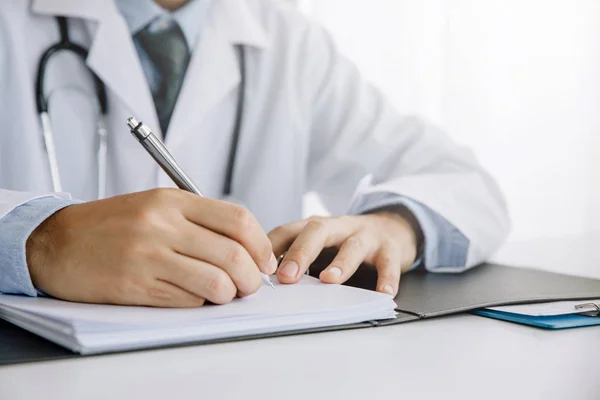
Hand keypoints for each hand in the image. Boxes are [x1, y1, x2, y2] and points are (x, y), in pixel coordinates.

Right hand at [26, 189, 276, 306]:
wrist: (56, 242)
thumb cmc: (111, 225)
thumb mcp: (156, 205)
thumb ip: (199, 220)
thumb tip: (246, 246)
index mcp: (173, 200)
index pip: (238, 220)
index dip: (261, 244)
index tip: (264, 259)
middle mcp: (163, 225)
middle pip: (234, 254)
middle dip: (252, 277)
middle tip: (250, 284)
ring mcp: (148, 256)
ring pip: (216, 282)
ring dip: (229, 294)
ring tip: (224, 293)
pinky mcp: (135, 286)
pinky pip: (188, 300)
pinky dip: (199, 302)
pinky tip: (191, 295)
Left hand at [268, 210, 421, 295]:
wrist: (392, 229)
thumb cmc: (346, 241)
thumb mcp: (318, 243)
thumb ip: (295, 256)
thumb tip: (262, 281)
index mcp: (315, 227)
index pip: (288, 231)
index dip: (270, 247)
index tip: (256, 268)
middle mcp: (338, 227)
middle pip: (316, 231)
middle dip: (300, 253)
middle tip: (287, 276)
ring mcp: (365, 236)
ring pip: (352, 246)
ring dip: (341, 263)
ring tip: (329, 280)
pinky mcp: (390, 249)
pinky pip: (388, 264)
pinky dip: (387, 279)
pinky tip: (383, 293)